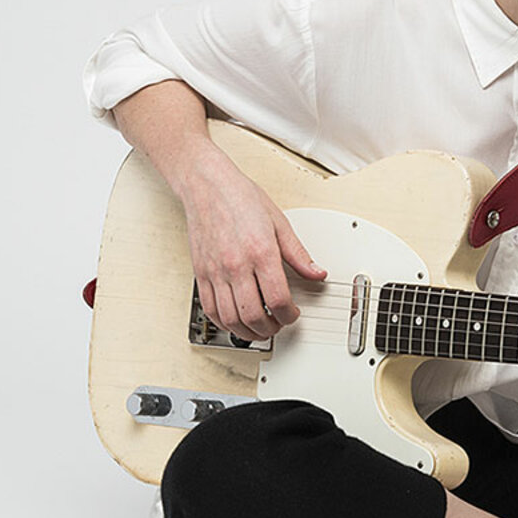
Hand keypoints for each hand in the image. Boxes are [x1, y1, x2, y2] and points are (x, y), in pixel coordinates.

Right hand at [179, 146, 325, 340]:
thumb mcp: (279, 223)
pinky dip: (224, 323)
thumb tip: (317, 272)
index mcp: (260, 252)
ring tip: (261, 329)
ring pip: (229, 318)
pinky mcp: (200, 273)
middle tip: (279, 325)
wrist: (207, 186)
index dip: (290, 314)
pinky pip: (209, 309)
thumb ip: (298, 253)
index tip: (294, 314)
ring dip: (248, 332)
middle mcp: (235, 265)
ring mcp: (215, 271)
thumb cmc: (241, 198)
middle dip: (271, 328)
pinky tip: (236, 321)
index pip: (278, 299)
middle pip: (253, 315)